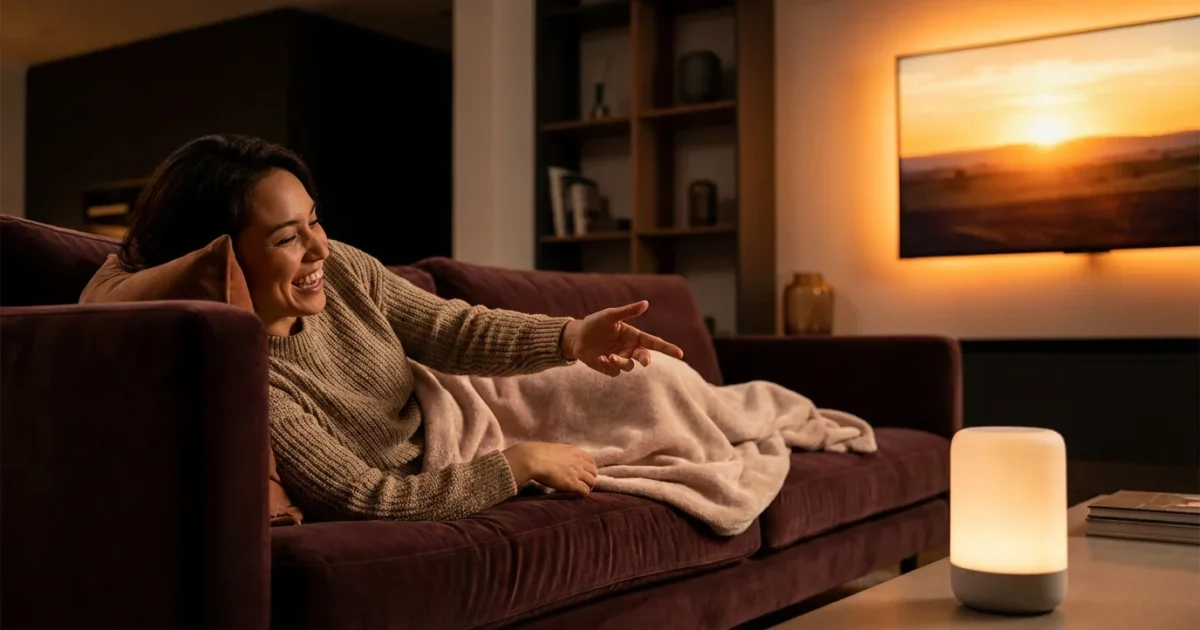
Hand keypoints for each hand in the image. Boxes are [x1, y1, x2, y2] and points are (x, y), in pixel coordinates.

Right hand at [502, 442, 597, 495]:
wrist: (532, 459)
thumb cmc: (537, 453)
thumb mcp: (555, 449)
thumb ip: (562, 455)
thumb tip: (559, 460)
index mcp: (575, 451)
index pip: (591, 460)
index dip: (589, 468)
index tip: (584, 473)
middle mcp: (579, 461)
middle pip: (594, 472)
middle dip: (590, 478)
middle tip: (583, 483)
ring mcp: (576, 472)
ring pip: (592, 482)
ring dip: (587, 486)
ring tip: (580, 490)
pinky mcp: (572, 484)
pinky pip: (585, 491)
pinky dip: (583, 494)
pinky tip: (577, 495)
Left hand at [560, 300, 684, 376]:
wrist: (577, 336)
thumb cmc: (595, 323)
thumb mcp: (609, 315)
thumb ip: (627, 311)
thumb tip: (646, 303)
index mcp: (634, 336)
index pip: (654, 342)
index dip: (668, 348)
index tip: (680, 354)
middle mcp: (630, 349)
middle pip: (645, 357)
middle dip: (646, 359)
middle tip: (645, 361)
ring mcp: (621, 359)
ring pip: (629, 366)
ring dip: (621, 362)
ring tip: (609, 356)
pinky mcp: (610, 368)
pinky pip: (615, 371)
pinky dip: (609, 366)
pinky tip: (600, 358)